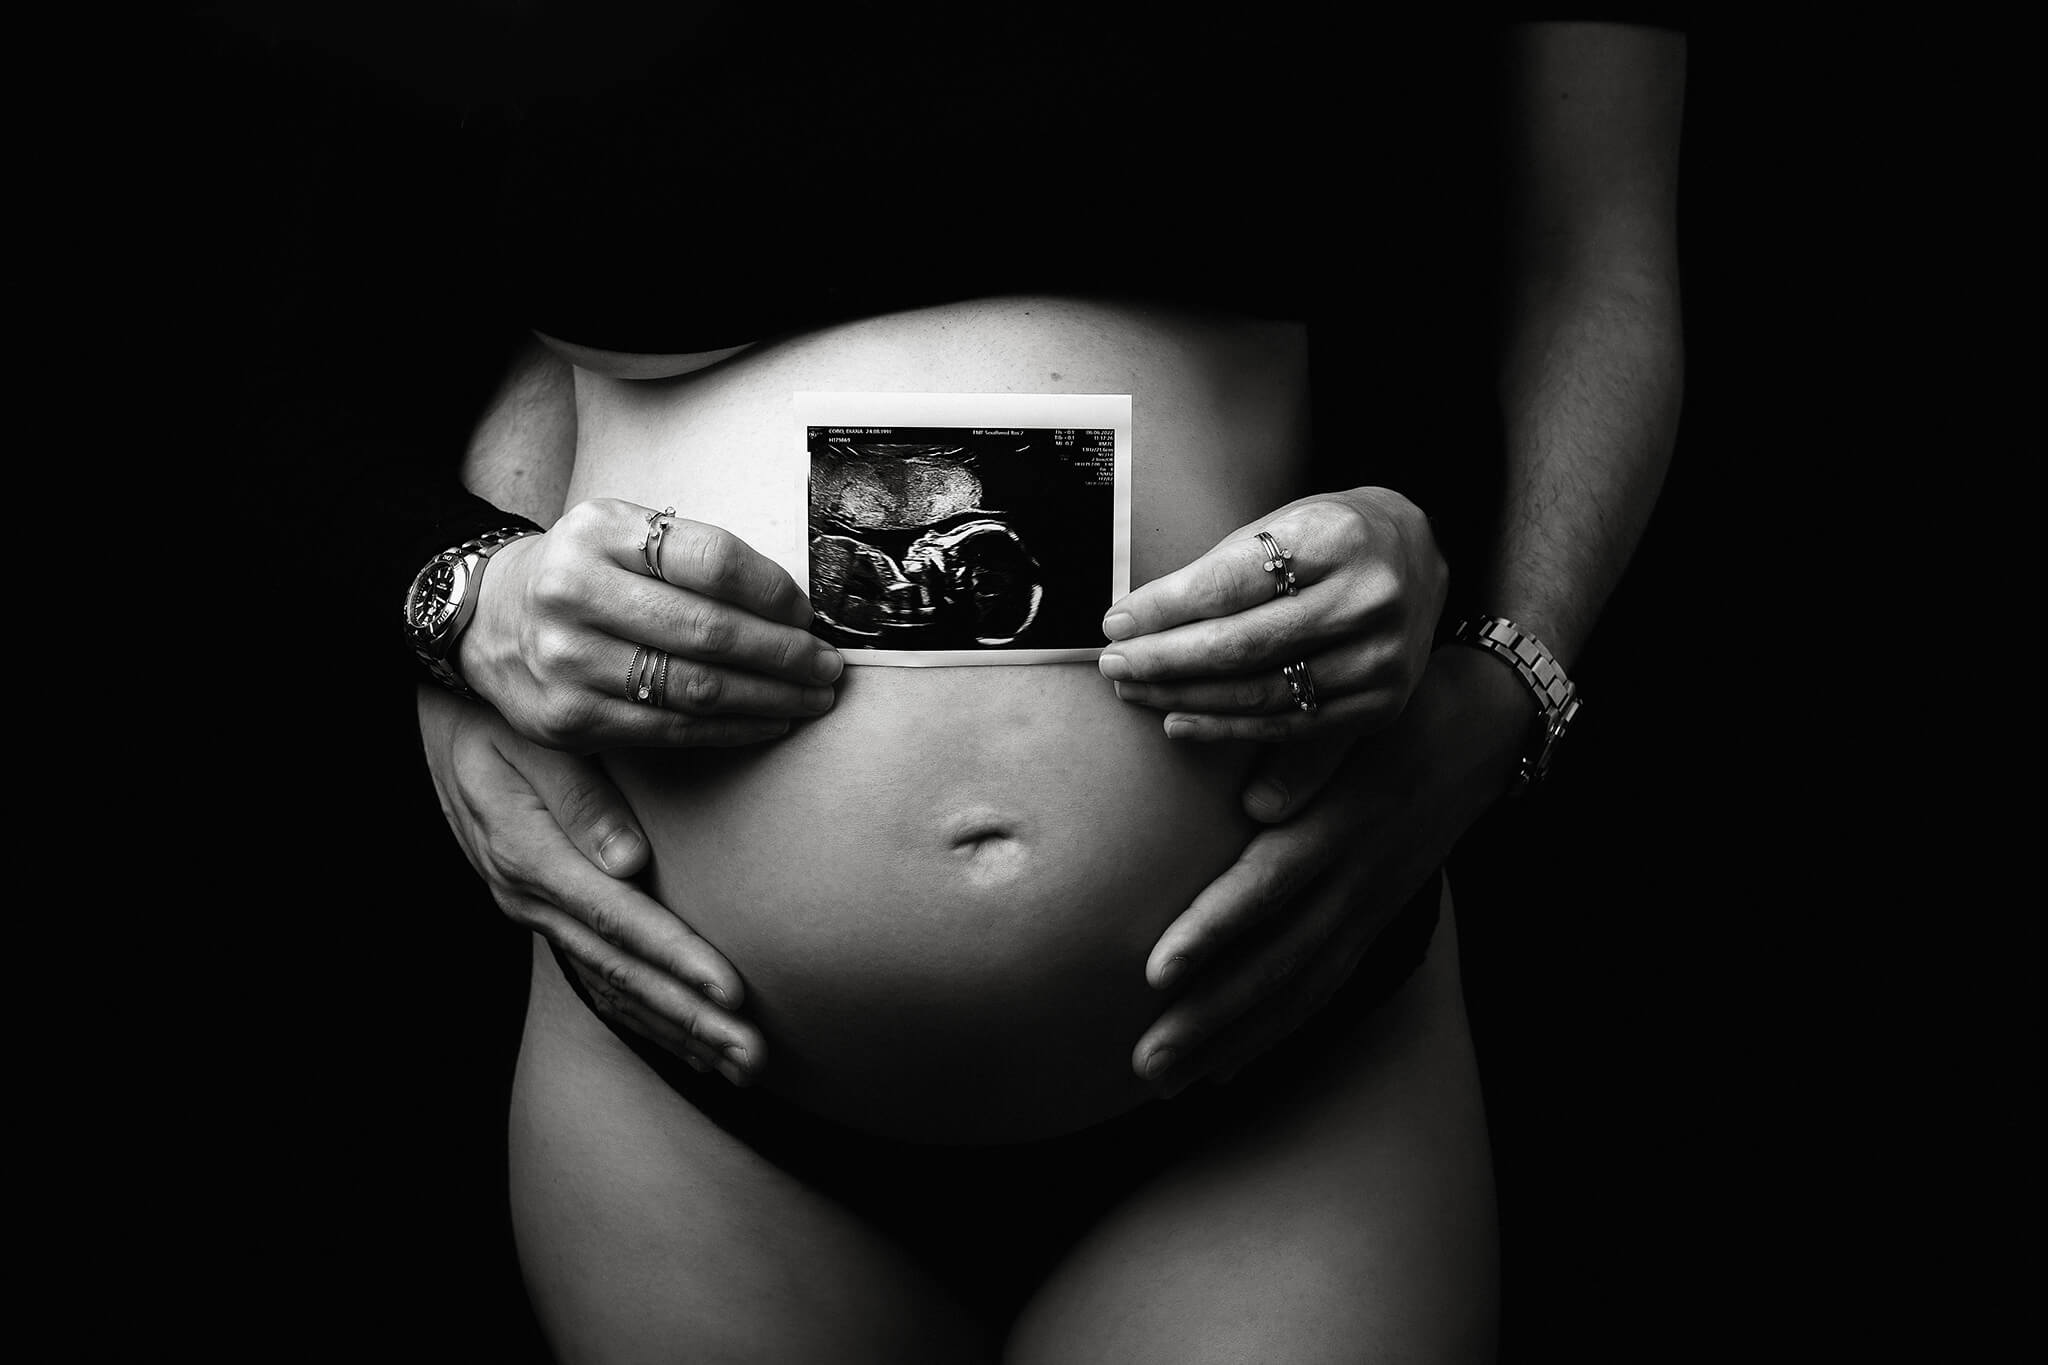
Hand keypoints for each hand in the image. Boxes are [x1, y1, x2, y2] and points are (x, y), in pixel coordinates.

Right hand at [418, 684, 764, 1084]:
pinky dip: (647, 1018)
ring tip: (741, 1066)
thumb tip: (630, 861)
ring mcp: (535, 913)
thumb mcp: (535, 741)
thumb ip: (583, 798)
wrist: (446, 719)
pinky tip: (691, 1045)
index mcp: (531, 856)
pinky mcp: (545, 914)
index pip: (617, 919)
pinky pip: (599, 981)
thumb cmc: (501, 717)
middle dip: (690, 1018)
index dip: (675, 958)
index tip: (731, 993)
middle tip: (751, 1056)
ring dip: (678, 1030)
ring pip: (612, 988)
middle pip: (621, 972)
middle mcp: (531, 897)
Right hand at [460, 497, 844, 751]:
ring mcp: (568, 661)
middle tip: (829, 665)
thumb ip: (693, 554)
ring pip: (696, 689)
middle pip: (709, 631)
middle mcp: (575, 593)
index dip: (774, 591)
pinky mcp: (569, 719)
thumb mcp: (624, 532)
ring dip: (771, 699)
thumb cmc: (585, 573)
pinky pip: (671, 730)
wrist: (491, 617)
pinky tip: (768, 722)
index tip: (809, 613)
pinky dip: (732, 729)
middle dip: (785, 654)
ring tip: (812, 698)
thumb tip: (794, 604)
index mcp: (599, 533)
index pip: (710, 560)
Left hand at [1098, 487, 1445, 741]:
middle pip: (1242, 645)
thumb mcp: (1280, 526)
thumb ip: (1218, 573)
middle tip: (1113, 664)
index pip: (1230, 583)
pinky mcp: (1379, 704)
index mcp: (1337, 538)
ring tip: (1134, 690)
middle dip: (1163, 660)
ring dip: (1183, 698)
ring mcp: (1379, 658)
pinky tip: (1178, 720)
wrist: (1418, 556)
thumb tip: (1137, 622)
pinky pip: (1287, 728)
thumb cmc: (1328, 539)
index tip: (1115, 621)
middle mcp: (1367, 599)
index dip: (1164, 608)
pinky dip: (1225, 728)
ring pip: (1260, 693)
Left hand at [1130, 645, 1529, 1093]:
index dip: (1215, 929)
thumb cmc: (1402, 707)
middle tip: (1145, 1060)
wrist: (1487, 728)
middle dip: (1209, 1015)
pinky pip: (1323, 989)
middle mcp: (1358, 876)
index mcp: (1344, 820)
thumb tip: (1254, 802)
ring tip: (1166, 1081)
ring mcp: (1371, 907)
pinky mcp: (1377, 921)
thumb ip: (1308, 753)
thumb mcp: (1360, 715)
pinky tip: (1224, 1070)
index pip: (1272, 883)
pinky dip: (1275, 1032)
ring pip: (1297, 988)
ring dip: (1231, 1039)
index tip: (1156, 971)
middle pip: (1278, 959)